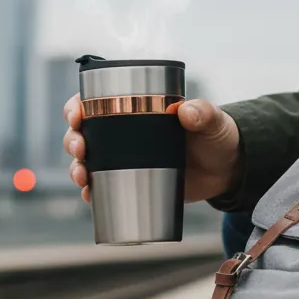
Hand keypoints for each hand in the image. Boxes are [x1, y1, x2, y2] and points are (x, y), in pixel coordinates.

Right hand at [62, 95, 242, 203]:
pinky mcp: (131, 183)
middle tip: (81, 150)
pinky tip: (88, 196)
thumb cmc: (216, 137)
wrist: (226, 170)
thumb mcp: (212, 121)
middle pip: (82, 133)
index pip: (94, 102)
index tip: (77, 115)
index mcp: (135, 109)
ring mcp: (124, 160)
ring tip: (82, 177)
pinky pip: (102, 188)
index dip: (76, 106)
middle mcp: (122, 134)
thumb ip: (203, 113)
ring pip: (86, 162)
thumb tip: (186, 111)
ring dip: (76, 168)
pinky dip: (90, 193)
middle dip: (72, 141)